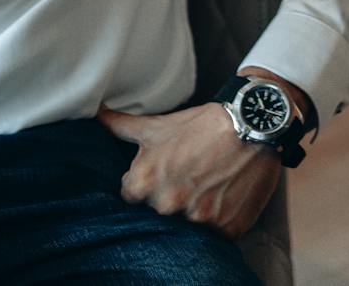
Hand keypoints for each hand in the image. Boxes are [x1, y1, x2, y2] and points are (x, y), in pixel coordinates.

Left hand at [97, 102, 280, 239]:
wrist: (252, 122)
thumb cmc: (201, 124)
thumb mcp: (157, 125)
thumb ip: (121, 126)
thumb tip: (97, 113)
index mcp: (144, 183)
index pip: (132, 198)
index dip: (148, 184)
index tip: (164, 173)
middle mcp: (167, 204)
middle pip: (160, 213)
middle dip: (171, 197)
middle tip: (190, 176)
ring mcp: (198, 219)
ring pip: (188, 225)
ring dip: (195, 209)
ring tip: (209, 184)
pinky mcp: (226, 227)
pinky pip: (217, 233)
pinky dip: (220, 217)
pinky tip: (226, 194)